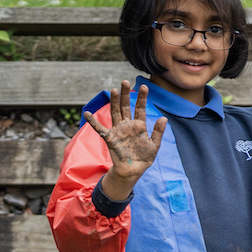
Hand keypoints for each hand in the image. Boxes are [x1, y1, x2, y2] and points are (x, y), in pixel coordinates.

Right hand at [83, 81, 167, 200]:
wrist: (134, 171)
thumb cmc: (144, 158)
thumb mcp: (154, 144)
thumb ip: (158, 131)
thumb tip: (163, 118)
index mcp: (139, 126)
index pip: (139, 108)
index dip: (141, 98)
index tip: (144, 87)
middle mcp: (127, 125)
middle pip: (125, 106)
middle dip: (125, 94)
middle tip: (125, 81)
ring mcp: (118, 130)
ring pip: (114, 113)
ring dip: (114, 102)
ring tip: (113, 90)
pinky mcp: (110, 138)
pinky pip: (99, 129)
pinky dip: (93, 121)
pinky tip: (87, 113)